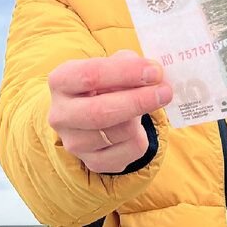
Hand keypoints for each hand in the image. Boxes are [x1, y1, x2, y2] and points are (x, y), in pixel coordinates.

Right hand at [47, 49, 172, 173]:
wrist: (87, 113)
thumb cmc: (103, 82)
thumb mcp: (110, 65)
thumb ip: (128, 64)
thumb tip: (154, 74)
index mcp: (60, 81)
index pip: (90, 76)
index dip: (125, 73)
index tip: (154, 71)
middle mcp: (60, 114)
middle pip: (100, 112)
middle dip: (138, 101)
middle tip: (165, 91)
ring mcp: (74, 142)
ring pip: (120, 132)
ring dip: (141, 116)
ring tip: (144, 104)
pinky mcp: (92, 163)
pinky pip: (130, 151)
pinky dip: (142, 135)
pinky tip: (137, 125)